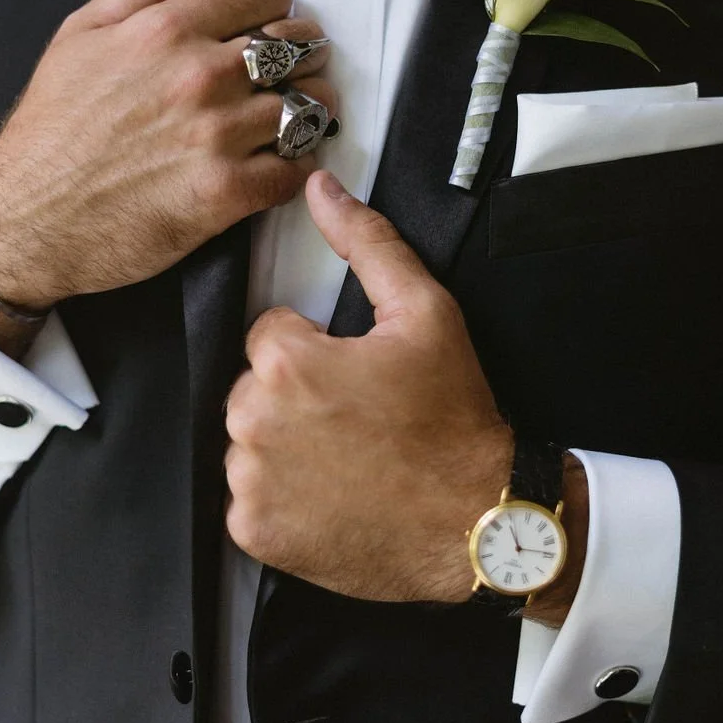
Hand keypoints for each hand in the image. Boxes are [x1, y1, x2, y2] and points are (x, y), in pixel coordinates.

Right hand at [0, 0, 334, 312]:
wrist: (26, 216)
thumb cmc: (52, 125)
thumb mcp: (84, 30)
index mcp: (168, 29)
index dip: (273, 4)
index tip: (264, 25)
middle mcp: (200, 76)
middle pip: (299, 45)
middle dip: (300, 54)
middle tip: (283, 74)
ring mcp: (217, 136)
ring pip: (310, 106)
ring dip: (308, 110)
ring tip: (287, 118)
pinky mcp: (225, 195)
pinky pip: (297, 169)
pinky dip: (297, 166)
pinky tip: (275, 163)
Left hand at [224, 171, 513, 602]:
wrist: (474, 520)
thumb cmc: (451, 420)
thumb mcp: (426, 313)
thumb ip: (368, 243)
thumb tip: (324, 191)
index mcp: (287, 362)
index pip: (272, 335)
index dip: (319, 350)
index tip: (356, 376)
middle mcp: (255, 420)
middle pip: (254, 387)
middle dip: (295, 396)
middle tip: (356, 419)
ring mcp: (250, 482)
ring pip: (247, 441)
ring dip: (284, 445)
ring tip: (346, 458)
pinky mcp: (253, 531)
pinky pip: (247, 498)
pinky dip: (280, 498)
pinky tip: (331, 495)